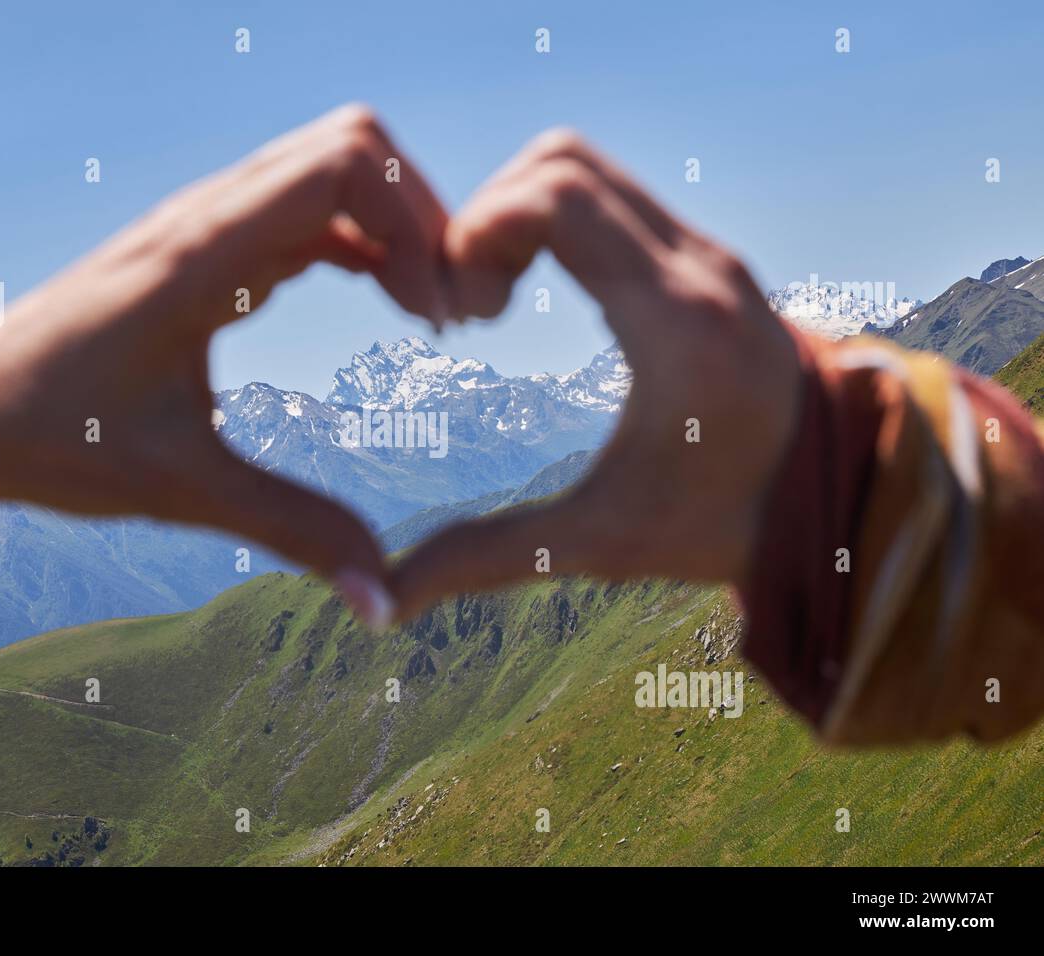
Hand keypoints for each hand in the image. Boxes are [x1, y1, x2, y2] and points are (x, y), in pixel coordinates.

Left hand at [0, 105, 451, 624]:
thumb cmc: (51, 442)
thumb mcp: (180, 489)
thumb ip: (292, 533)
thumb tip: (381, 604)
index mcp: (198, 258)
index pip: (341, 168)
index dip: (416, 228)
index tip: (437, 321)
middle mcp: (201, 218)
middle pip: (350, 145)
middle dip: (422, 215)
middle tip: (450, 309)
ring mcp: (198, 222)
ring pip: (326, 164)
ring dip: (392, 221)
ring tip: (427, 308)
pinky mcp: (198, 243)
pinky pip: (299, 203)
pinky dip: (358, 234)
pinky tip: (383, 296)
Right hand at [392, 131, 802, 618]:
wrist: (840, 507)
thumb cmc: (723, 527)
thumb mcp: (598, 544)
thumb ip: (487, 561)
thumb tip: (385, 603)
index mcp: (674, 319)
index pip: (554, 197)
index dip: (476, 233)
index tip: (462, 313)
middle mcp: (698, 264)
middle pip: (560, 162)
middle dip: (485, 217)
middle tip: (470, 304)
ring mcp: (708, 252)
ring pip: (586, 167)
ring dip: (518, 212)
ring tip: (496, 295)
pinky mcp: (708, 257)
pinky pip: (612, 196)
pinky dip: (554, 220)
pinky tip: (536, 289)